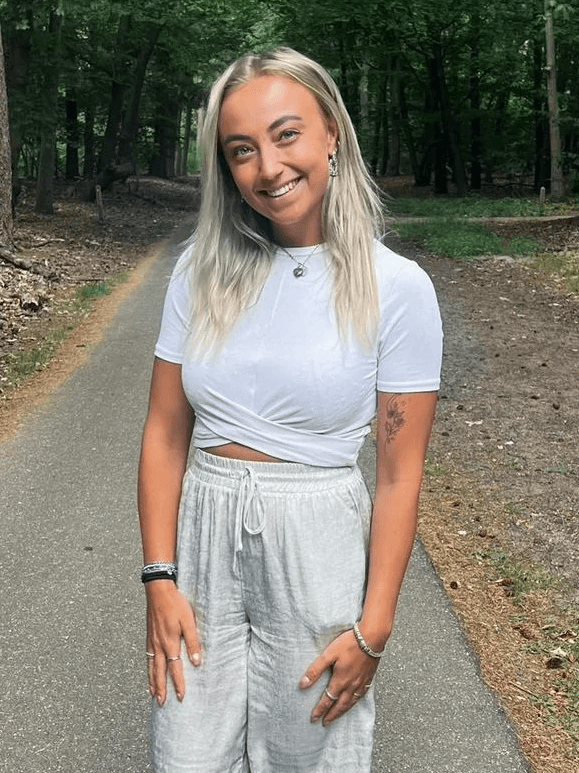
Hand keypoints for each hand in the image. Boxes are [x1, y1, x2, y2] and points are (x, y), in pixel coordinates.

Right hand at [145, 581, 201, 705]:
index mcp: (170, 643)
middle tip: (162, 703)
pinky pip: (147, 657)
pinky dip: (147, 668)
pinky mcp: (149, 635)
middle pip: (159, 672)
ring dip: (152, 682)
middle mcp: (158, 645)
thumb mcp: (189, 621)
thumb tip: (196, 662)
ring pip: (151, 667)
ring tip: (153, 695)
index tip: (181, 697)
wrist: (158, 590)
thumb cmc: (175, 604)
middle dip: (162, 689)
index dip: (178, 684)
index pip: (175, 669)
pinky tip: (148, 671)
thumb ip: (193, 642)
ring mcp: (152, 641)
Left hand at [298, 629, 379, 725]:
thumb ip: (315, 670)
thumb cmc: (350, 644)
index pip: (328, 700)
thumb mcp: (328, 654)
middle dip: (331, 715)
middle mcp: (351, 685)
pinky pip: (361, 696)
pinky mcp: (368, 678)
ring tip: (338, 716)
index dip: (320, 710)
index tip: (314, 718)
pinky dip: (355, 702)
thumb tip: (303, 684)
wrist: (371, 638)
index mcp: (340, 681)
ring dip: (343, 711)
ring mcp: (361, 683)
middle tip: (325, 722)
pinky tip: (354, 701)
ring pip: (351, 702)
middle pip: (340, 705)